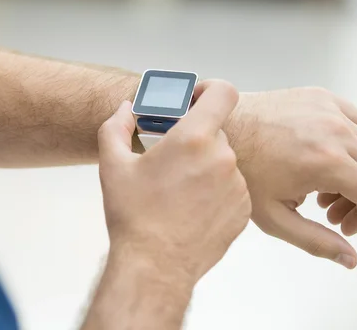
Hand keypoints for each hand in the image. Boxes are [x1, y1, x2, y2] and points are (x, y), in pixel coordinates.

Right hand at [98, 80, 251, 283]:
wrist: (155, 266)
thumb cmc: (133, 215)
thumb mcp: (112, 165)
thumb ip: (115, 126)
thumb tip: (125, 109)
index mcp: (193, 138)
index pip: (223, 93)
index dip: (209, 89)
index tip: (194, 100)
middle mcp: (223, 157)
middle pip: (216, 130)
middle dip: (194, 138)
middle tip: (172, 157)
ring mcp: (237, 185)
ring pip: (224, 160)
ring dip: (205, 166)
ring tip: (180, 190)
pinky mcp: (244, 209)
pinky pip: (232, 186)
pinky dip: (216, 190)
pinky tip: (193, 207)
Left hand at [226, 87, 356, 268]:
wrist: (219, 130)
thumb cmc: (242, 171)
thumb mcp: (276, 217)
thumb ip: (316, 241)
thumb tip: (350, 259)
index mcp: (327, 162)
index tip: (342, 224)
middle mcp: (335, 131)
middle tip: (328, 207)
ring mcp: (329, 109)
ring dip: (355, 169)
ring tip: (320, 182)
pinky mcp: (320, 96)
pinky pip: (354, 119)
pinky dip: (348, 139)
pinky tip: (319, 152)